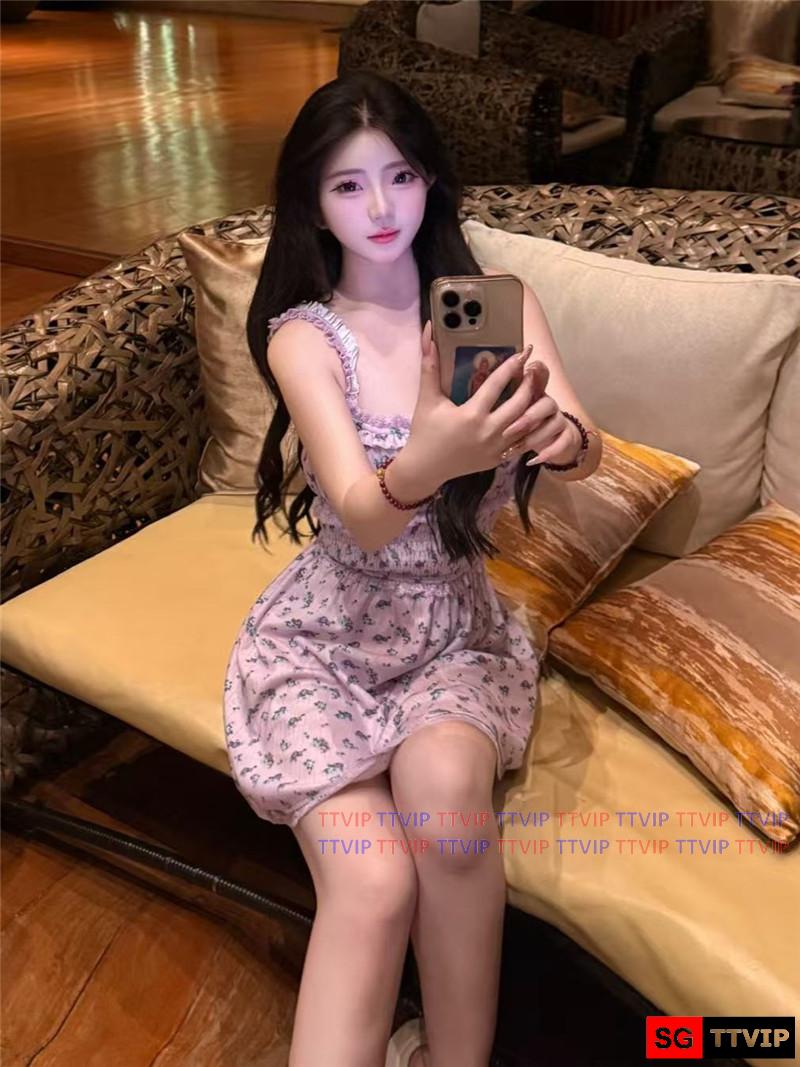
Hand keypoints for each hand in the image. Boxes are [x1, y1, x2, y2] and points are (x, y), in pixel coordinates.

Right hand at [405, 320, 534, 484]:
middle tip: (533, 369)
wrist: (424, 468)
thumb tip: (428, 332)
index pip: (497, 384)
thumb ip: (430, 365)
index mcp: (471, 415)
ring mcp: (496, 448)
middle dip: (530, 384)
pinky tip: (534, 415)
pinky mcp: (498, 459)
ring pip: (527, 424)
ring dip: (535, 405)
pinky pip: (524, 443)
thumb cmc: (424, 431)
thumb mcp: (427, 399)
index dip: (513, 365)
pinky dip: (532, 428)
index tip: (524, 351)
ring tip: (538, 390)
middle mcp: (487, 431)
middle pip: (520, 403)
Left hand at [497, 360, 582, 466]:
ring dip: (536, 436)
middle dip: (529, 416)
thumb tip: (476, 386)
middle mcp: (547, 402)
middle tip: (508, 430)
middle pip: (546, 402)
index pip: (540, 373)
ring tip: (517, 448)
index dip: (537, 370)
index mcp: (532, 389)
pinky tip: (532, 460)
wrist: (544, 438)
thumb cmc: (514, 420)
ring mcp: (557, 419)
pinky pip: (563, 442)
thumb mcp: (503, 406)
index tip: (528, 369)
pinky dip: (550, 451)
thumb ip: (497, 393)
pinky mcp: (564, 436)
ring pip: (555, 422)